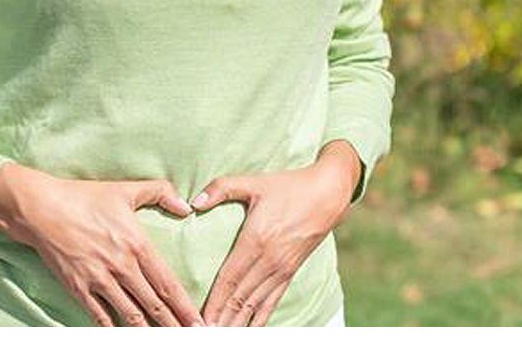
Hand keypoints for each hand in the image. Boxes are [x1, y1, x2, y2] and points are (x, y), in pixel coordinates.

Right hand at [0, 163, 205, 326]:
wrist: (41, 208)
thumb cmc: (84, 197)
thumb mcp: (125, 189)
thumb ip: (160, 192)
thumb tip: (186, 206)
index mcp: (137, 244)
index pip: (168, 283)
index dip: (185, 307)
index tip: (198, 322)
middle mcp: (121, 266)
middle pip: (154, 305)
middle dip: (174, 326)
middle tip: (189, 341)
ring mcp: (99, 279)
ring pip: (131, 315)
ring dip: (148, 333)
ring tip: (163, 344)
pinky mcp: (78, 288)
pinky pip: (100, 316)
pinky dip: (113, 330)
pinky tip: (125, 338)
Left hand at [193, 140, 361, 325]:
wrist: (327, 194)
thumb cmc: (287, 186)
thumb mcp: (253, 182)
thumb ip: (221, 188)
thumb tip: (193, 202)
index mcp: (256, 240)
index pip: (229, 279)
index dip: (214, 302)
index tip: (199, 320)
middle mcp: (269, 260)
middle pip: (240, 298)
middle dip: (221, 320)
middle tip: (204, 337)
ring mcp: (282, 269)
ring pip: (255, 305)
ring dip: (237, 324)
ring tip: (220, 339)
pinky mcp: (290, 272)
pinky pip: (272, 301)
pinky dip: (259, 319)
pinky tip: (249, 331)